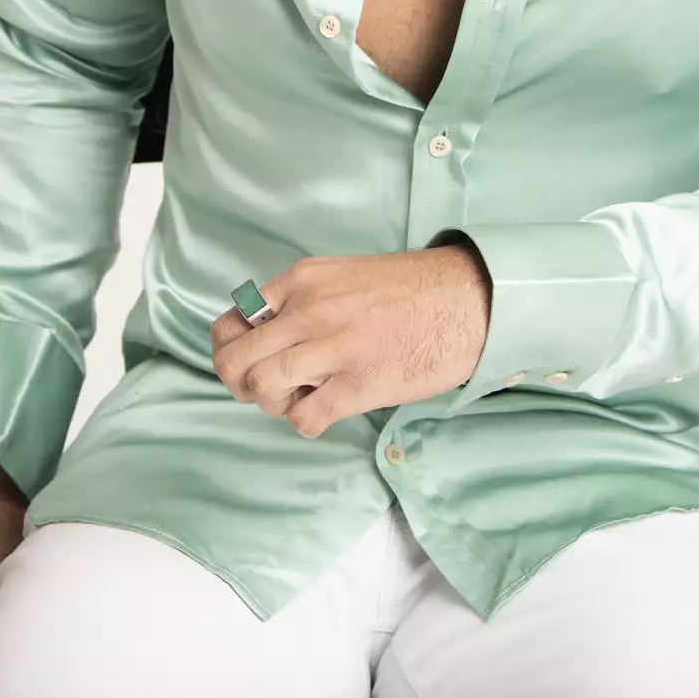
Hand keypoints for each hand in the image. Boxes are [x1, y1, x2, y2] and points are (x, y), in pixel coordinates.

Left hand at [210, 245, 491, 438]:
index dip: (232, 347)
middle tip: (266, 388)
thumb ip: (303, 300)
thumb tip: (266, 335)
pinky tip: (325, 411)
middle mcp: (309, 310)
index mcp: (302, 279)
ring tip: (299, 397)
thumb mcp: (344, 275)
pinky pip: (303, 418)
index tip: (251, 357)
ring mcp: (333, 348)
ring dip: (272, 403)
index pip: (233, 318)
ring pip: (261, 388)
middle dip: (241, 383)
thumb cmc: (409, 289)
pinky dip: (305, 422)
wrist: (466, 299)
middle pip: (235, 359)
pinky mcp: (359, 384)